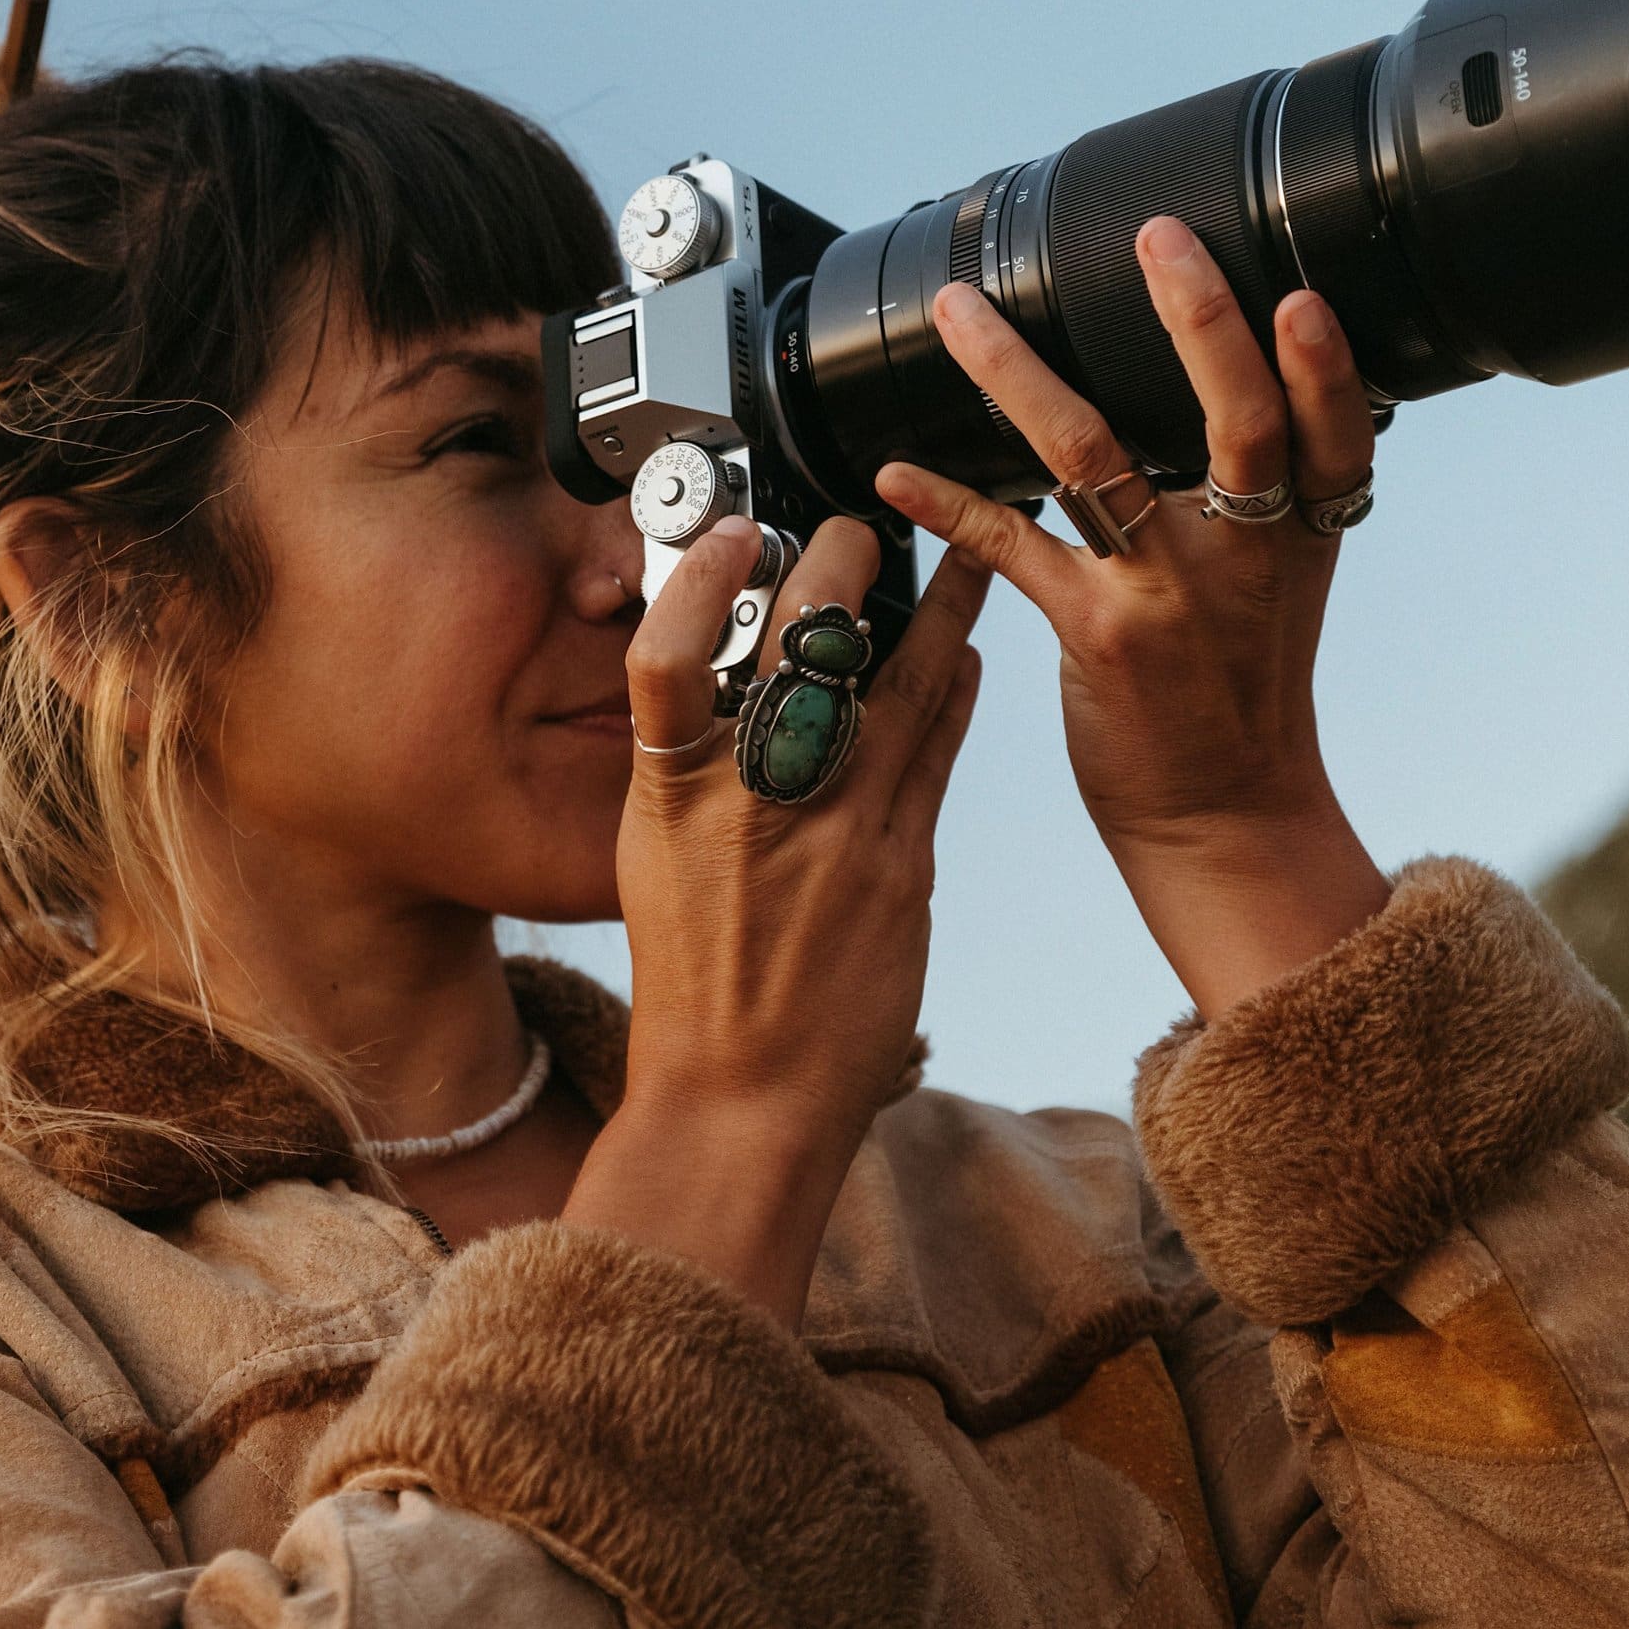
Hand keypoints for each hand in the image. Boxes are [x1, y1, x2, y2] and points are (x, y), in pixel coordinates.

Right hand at [564, 516, 985, 1325]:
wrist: (742, 1102)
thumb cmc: (695, 993)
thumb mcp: (656, 867)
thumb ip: (693, 777)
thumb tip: (731, 695)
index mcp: (670, 801)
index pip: (666, 658)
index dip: (698, 583)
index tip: (735, 534)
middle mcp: (751, 805)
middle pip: (801, 652)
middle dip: (840, 570)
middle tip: (864, 525)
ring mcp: (834, 832)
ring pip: (896, 688)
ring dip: (937, 609)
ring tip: (967, 548)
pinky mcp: (900, 868)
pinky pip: (937, 755)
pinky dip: (955, 695)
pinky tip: (971, 656)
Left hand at [874, 219, 1388, 1021]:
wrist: (1224, 817)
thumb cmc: (1240, 689)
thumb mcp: (1279, 583)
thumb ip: (1259, 494)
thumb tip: (1224, 382)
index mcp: (1299, 536)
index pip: (1334, 435)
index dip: (1325, 366)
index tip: (1301, 294)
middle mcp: (1244, 555)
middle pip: (1236, 422)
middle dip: (1199, 322)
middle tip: (1159, 239)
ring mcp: (1170, 594)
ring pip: (1092, 459)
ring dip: (1016, 376)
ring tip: (967, 313)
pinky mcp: (1098, 635)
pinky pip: (1010, 547)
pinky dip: (948, 503)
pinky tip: (899, 473)